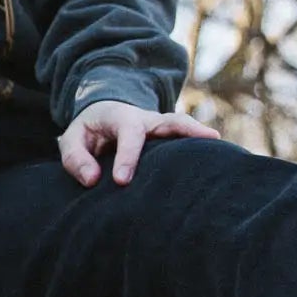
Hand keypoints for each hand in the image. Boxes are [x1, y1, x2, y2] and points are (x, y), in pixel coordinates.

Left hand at [58, 98, 218, 187]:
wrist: (102, 115)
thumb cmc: (88, 131)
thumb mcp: (72, 140)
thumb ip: (76, 158)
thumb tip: (93, 179)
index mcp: (121, 117)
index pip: (129, 134)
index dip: (127, 157)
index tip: (122, 181)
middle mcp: (147, 119)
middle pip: (171, 120)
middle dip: (189, 128)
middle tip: (210, 139)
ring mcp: (161, 128)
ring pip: (184, 128)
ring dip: (203, 137)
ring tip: (223, 151)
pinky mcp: (169, 139)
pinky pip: (187, 141)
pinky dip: (201, 149)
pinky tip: (216, 168)